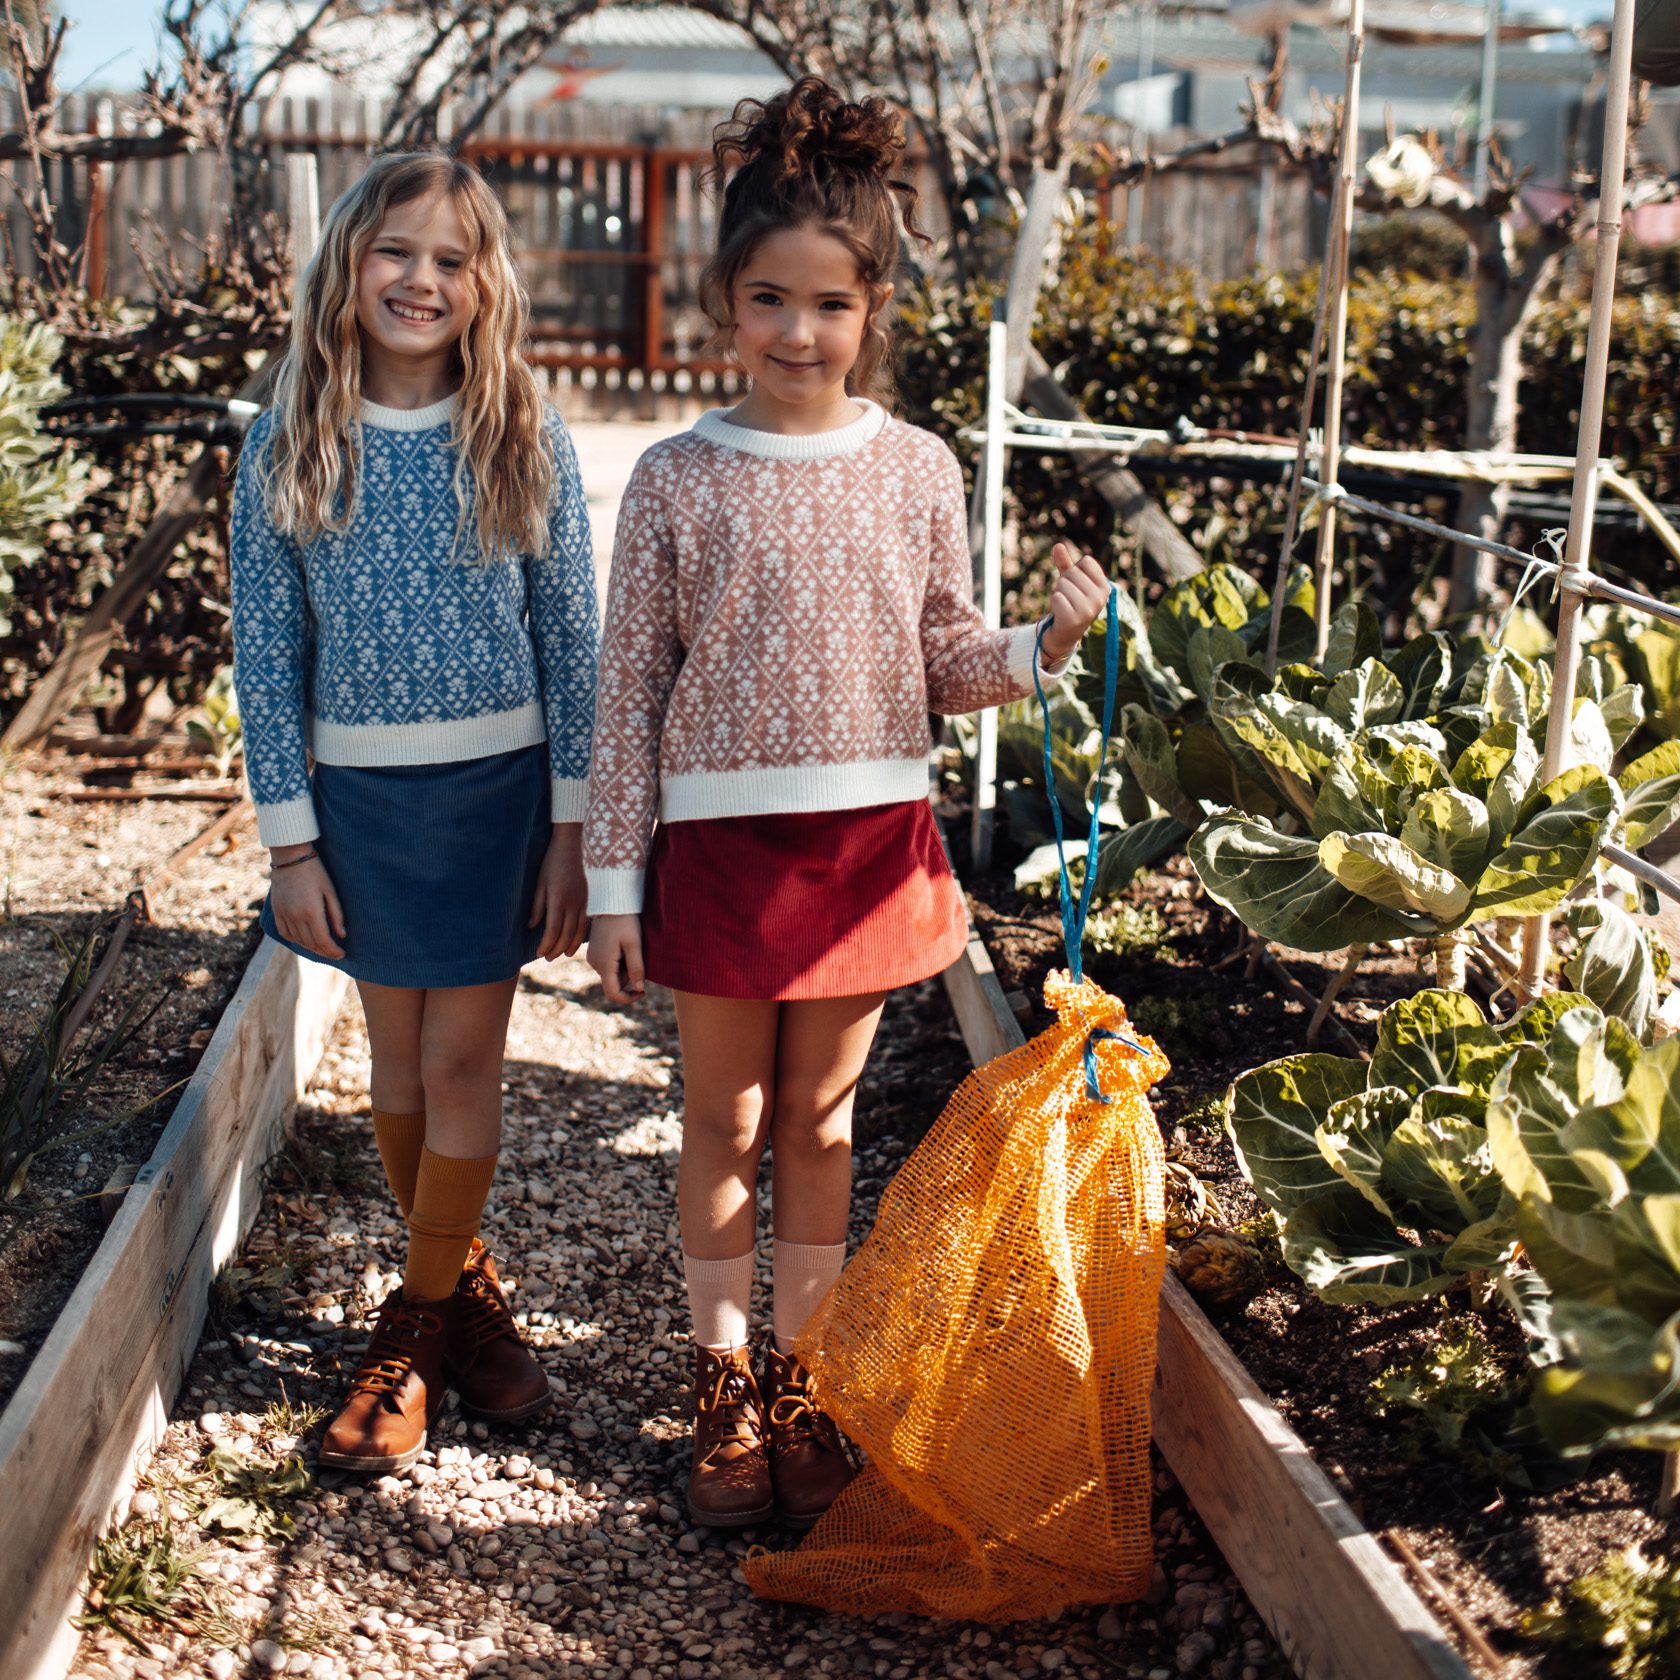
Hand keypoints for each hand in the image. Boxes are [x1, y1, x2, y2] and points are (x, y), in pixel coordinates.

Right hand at [268, 846, 345, 958]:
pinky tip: (304, 941)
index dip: (333, 951)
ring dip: (311, 948)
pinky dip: (296, 941)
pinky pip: (285, 933)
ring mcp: (284, 915)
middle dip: (325, 952)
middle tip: (335, 953)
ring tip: (322, 948)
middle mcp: (296, 917)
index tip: (342, 954)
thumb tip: (342, 935)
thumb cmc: (316, 872)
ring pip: (298, 941)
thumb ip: (336, 915)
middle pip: (311, 944)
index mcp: (312, 912)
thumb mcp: (331, 891)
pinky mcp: (277, 911)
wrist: (290, 858)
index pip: (323, 940)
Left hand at [530, 823, 588, 958]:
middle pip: (566, 934)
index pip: (552, 930)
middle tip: (548, 958)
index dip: (546, 944)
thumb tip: (532, 925)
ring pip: (579, 931)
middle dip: (557, 949)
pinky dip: (582, 934)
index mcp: (558, 899)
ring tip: (563, 954)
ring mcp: (586, 901)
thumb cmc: (555, 860)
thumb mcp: (541, 881)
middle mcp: (574, 903)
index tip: (539, 952)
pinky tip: (577, 940)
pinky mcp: (593, 898)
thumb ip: (537, 904)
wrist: (577, 842)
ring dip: (571, 945)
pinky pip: (588, 922)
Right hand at [588, 913, 644, 1005]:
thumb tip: (639, 989)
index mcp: (604, 964)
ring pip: (612, 975)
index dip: (628, 998)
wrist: (611, 902)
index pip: (613, 993)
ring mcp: (593, 958)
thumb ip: (636, 968)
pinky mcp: (594, 952)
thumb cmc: (625, 921)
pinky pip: (608, 965)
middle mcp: (595, 964)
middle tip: (639, 956)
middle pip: (614, 983)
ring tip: (631, 948)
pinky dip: (619, 962)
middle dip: (629, 977)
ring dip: (624, 969)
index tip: (643, 992)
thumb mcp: (634, 944)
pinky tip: (624, 946)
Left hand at [1039, 542, 1110, 665]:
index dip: (1075, 569)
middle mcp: (1100, 598)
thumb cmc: (1070, 602)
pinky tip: (1060, 613)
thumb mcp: (1070, 582)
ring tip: (1064, 605)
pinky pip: (1056, 598)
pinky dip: (1054, 603)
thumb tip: (1057, 545)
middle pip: (1072, 572)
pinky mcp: (1074, 619)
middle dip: (1064, 582)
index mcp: (1105, 587)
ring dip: (1057, 593)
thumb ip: (1065, 564)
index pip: (1086, 561)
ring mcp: (1089, 610)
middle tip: (1068, 598)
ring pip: (1062, 584)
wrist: (1065, 632)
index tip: (1076, 585)